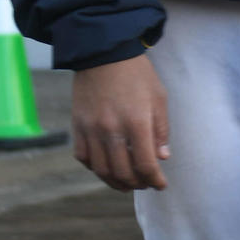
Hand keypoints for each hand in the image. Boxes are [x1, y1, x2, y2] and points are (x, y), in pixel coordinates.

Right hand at [72, 55, 170, 191]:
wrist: (103, 54)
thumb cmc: (136, 75)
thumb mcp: (158, 98)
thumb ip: (161, 130)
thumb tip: (161, 158)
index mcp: (136, 123)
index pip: (145, 164)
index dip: (154, 180)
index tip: (160, 185)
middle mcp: (112, 130)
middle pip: (123, 172)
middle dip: (137, 183)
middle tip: (145, 184)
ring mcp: (91, 129)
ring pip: (101, 170)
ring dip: (116, 182)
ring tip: (127, 184)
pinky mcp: (77, 126)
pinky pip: (83, 157)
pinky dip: (95, 168)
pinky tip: (106, 168)